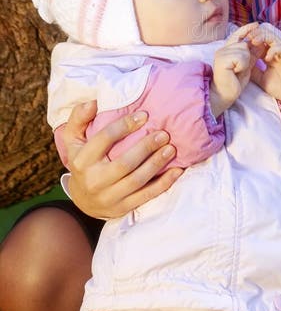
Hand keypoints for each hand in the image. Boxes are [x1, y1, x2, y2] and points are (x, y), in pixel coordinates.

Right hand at [62, 101, 183, 218]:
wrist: (83, 200)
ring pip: (137, 180)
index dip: (125, 125)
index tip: (144, 115)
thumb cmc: (83, 161)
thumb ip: (79, 118)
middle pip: (124, 163)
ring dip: (156, 164)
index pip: (104, 139)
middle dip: (146, 147)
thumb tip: (93, 102)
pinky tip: (177, 171)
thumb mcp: (73, 139)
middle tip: (163, 134)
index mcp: (82, 160)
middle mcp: (94, 180)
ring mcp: (109, 196)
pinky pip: (146, 196)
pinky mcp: (122, 208)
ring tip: (171, 149)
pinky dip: (164, 183)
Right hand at [210, 23, 258, 115]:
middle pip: (244, 43)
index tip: (256, 24)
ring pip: (244, 49)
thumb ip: (252, 54)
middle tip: (240, 69)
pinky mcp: (222, 60)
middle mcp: (222, 49)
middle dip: (248, 56)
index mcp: (227, 50)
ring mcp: (221, 54)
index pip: (237, 35)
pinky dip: (242, 66)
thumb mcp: (246, 65)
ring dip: (245, 62)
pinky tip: (235, 72)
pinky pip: (241, 57)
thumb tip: (261, 43)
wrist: (224, 95)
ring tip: (237, 71)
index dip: (247, 29)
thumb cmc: (234, 82)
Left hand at [247, 24, 280, 108]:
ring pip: (273, 37)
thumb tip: (240, 63)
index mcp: (269, 54)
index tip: (239, 42)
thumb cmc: (279, 87)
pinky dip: (273, 50)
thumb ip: (252, 69)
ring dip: (262, 37)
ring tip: (253, 42)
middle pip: (265, 34)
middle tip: (245, 38)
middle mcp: (277, 51)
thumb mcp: (260, 78)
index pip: (259, 41)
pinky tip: (266, 58)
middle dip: (254, 34)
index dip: (249, 40)